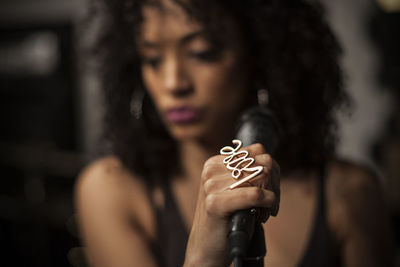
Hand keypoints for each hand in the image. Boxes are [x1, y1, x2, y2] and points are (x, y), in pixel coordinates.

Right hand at [184, 143, 279, 266]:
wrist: (206, 249)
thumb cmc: (226, 220)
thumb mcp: (235, 190)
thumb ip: (247, 172)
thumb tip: (269, 162)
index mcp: (215, 162)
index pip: (258, 151)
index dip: (272, 171)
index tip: (270, 190)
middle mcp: (211, 170)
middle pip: (264, 163)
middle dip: (275, 185)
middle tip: (271, 204)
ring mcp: (211, 185)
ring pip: (263, 176)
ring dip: (273, 197)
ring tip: (264, 211)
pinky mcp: (215, 203)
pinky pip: (256, 194)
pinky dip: (268, 205)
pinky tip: (262, 216)